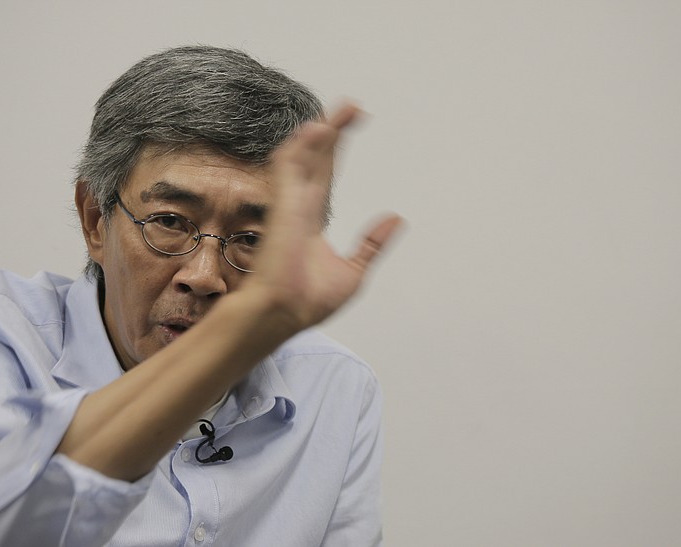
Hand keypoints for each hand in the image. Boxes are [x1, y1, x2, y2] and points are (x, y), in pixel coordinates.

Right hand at [248, 103, 402, 330]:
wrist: (284, 315)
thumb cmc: (308, 300)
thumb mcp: (354, 270)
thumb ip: (373, 243)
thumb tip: (396, 218)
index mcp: (311, 219)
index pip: (325, 173)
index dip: (336, 148)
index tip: (355, 122)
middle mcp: (299, 207)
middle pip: (316, 158)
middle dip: (334, 130)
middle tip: (354, 105)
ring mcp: (290, 205)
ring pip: (303, 156)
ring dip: (321, 131)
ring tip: (345, 110)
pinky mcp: (283, 208)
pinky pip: (290, 168)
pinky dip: (302, 146)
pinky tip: (319, 128)